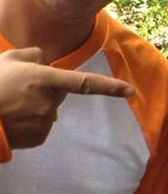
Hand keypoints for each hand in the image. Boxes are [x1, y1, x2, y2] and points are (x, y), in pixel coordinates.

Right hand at [0, 47, 133, 149]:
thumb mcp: (7, 60)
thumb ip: (32, 55)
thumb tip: (45, 59)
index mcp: (44, 80)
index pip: (85, 83)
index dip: (109, 87)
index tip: (130, 91)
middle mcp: (48, 102)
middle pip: (59, 94)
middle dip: (47, 90)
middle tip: (19, 89)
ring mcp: (43, 121)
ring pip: (49, 111)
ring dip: (36, 107)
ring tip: (10, 105)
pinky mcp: (37, 137)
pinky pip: (41, 127)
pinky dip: (30, 124)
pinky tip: (12, 119)